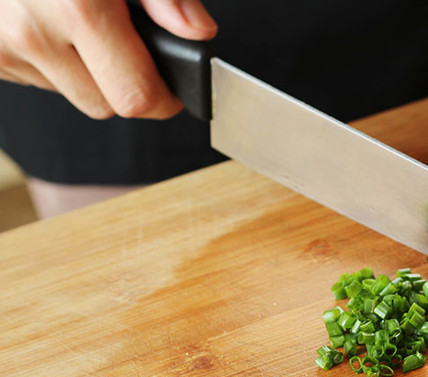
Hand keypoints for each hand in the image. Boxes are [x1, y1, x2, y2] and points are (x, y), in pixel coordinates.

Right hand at [0, 0, 215, 118]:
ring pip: (71, 93)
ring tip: (78, 19)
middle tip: (127, 44)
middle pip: (105, 105)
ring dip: (86, 71)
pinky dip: (52, 60)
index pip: (135, 96)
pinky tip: (51, 21)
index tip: (172, 92)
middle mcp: (34, 32)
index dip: (163, 99)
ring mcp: (3, 46)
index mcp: (78, 7)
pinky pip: (37, 78)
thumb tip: (198, 32)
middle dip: (125, 83)